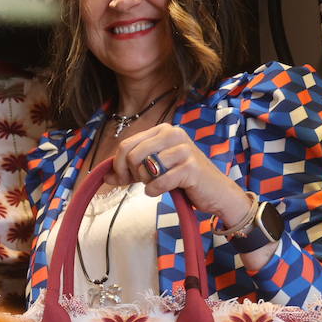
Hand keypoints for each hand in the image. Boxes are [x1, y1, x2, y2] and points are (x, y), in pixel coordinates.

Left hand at [105, 124, 251, 224]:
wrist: (216, 191)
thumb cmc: (183, 178)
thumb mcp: (154, 170)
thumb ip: (130, 171)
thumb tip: (105, 176)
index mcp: (162, 130)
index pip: (126, 145)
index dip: (118, 165)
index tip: (121, 179)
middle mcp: (173, 133)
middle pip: (132, 156)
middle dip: (132, 175)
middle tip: (143, 183)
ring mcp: (183, 149)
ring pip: (145, 168)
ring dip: (147, 183)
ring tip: (159, 184)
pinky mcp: (191, 166)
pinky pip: (159, 181)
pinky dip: (156, 190)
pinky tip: (164, 190)